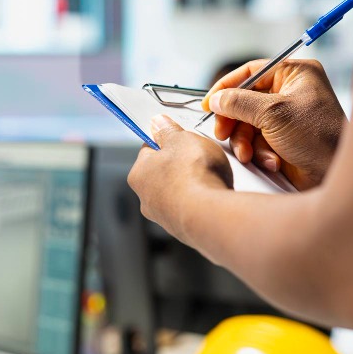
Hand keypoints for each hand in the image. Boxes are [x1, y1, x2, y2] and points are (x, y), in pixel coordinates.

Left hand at [127, 115, 232, 236]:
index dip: (165, 141)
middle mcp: (146, 199)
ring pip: (179, 193)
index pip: (148, 152)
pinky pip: (194, 210)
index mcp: (138, 174)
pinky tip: (214, 195)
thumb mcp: (181, 139)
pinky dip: (203, 202)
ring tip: (211, 177)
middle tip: (198, 156)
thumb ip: (168, 131)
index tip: (177, 137)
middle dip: (180, 165)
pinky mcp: (185, 231)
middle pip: (164, 174)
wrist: (210, 215)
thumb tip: (158, 123)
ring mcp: (166, 218)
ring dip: (193, 185)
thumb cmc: (192, 174)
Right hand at [202, 59, 346, 190]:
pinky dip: (259, 152)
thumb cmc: (318, 137)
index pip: (251, 72)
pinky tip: (271, 161)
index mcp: (295, 74)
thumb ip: (240, 103)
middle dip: (235, 121)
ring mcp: (286, 117)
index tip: (209, 103)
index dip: (227, 86)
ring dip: (246, 141)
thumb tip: (216, 99)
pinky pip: (257, 141)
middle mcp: (291, 92)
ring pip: (247, 124)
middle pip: (245, 100)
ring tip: (249, 154)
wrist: (336, 175)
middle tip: (223, 133)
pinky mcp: (283, 139)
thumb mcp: (274, 113)